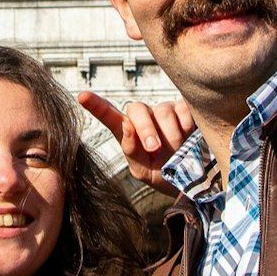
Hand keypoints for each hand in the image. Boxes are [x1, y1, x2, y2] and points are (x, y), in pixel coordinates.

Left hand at [78, 92, 194, 192]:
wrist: (193, 179)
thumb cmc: (163, 173)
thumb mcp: (142, 170)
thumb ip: (131, 151)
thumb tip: (127, 126)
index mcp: (128, 132)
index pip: (109, 116)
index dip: (96, 105)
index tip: (82, 96)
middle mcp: (144, 117)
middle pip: (136, 109)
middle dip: (145, 129)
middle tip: (154, 149)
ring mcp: (164, 110)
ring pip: (162, 111)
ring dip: (171, 136)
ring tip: (177, 151)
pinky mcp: (184, 107)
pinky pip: (182, 110)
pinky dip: (186, 127)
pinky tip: (190, 137)